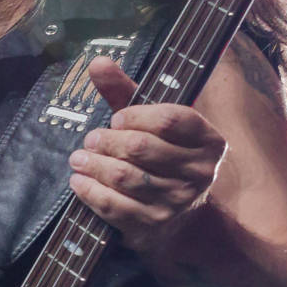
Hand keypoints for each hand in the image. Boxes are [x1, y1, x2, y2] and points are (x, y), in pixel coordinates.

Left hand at [66, 56, 226, 254]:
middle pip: (140, 147)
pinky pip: (114, 205)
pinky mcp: (154, 224)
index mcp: (208, 140)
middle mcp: (199, 171)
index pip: (169, 119)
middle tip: (90, 139)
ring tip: (78, 158)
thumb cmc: (162, 156)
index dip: (135, 116)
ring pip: (124, 176)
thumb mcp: (151, 122)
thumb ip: (126, 90)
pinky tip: (78, 181)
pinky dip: (90, 191)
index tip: (116, 119)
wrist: (180, 218)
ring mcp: (177, 201)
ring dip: (93, 164)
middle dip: (106, 140)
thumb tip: (97, 62)